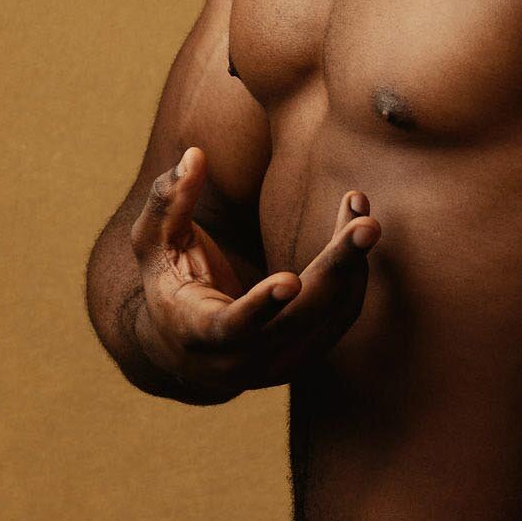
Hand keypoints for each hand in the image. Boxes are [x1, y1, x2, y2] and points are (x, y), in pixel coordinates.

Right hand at [127, 150, 379, 396]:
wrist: (184, 346)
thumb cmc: (167, 281)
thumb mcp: (154, 242)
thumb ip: (169, 200)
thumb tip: (194, 155)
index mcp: (198, 334)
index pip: (233, 327)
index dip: (261, 306)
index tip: (290, 281)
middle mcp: (243, 360)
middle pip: (300, 319)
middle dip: (335, 269)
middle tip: (367, 226)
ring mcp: (279, 364)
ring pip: (330, 315)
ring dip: (352, 263)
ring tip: (361, 211)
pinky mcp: (307, 354)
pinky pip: (342, 314)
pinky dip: (354, 272)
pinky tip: (355, 226)